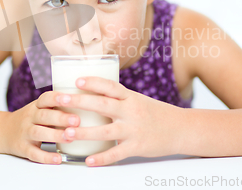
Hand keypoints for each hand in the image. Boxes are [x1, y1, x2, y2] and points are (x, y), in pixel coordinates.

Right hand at [0, 91, 79, 163]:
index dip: (56, 98)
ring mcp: (25, 133)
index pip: (45, 98)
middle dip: (61, 118)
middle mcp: (30, 118)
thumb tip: (87, 101)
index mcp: (36, 106)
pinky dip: (46, 156)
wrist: (3, 131)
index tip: (69, 97)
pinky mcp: (23, 148)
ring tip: (70, 137)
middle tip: (77, 120)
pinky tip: (57, 158)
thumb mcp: (40, 108)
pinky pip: (34, 153)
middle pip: (44, 116)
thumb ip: (57, 105)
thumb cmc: (31, 118)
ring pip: (39, 133)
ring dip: (55, 135)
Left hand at [57, 77, 183, 165]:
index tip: (76, 80)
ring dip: (84, 132)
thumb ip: (118, 99)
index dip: (93, 82)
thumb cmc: (156, 114)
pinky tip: (88, 161)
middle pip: (102, 105)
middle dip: (79, 102)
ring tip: (66, 133)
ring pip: (105, 131)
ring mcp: (134, 130)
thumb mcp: (138, 100)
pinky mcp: (137, 147)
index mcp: (131, 97)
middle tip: (60, 99)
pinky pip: (116, 154)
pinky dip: (101, 158)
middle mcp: (131, 111)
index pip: (110, 86)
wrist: (181, 129)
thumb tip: (93, 94)